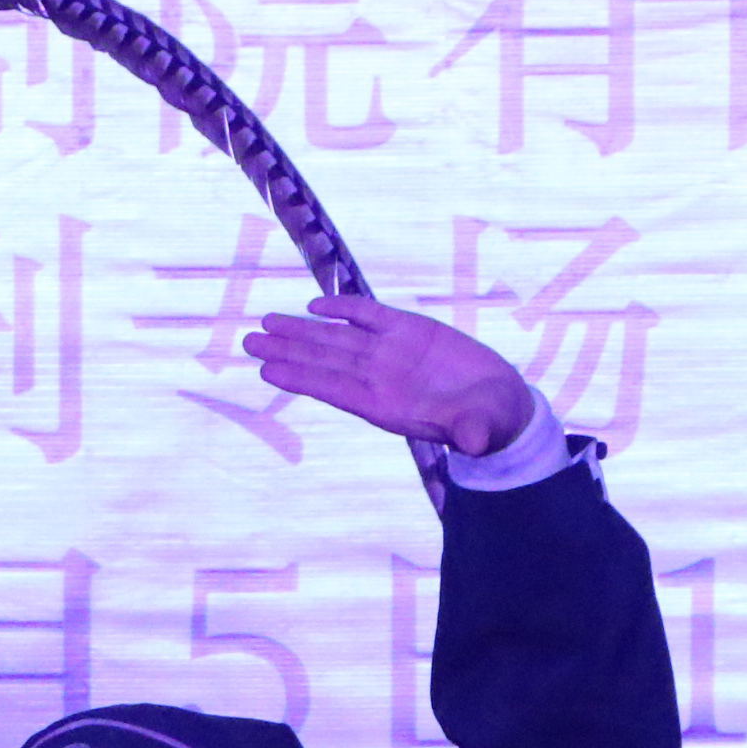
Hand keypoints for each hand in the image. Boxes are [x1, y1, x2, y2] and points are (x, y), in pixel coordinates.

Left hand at [241, 295, 531, 457]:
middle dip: (286, 349)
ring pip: (337, 337)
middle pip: (323, 360)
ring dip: (302, 329)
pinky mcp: (409, 329)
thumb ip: (470, 433)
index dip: (301, 377)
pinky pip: (370, 315)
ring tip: (267, 323)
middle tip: (248, 340)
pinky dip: (345, 308)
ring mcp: (391, 352)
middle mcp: (380, 378)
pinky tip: (317, 304)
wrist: (498, 403)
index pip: (334, 389)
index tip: (268, 368)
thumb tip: (472, 443)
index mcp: (386, 405)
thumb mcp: (480, 428)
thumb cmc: (485, 422)